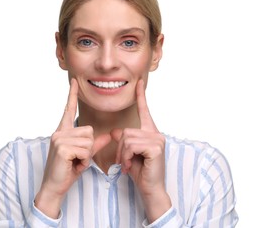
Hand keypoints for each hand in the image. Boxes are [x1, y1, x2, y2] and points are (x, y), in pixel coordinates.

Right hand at [35, 78, 110, 217]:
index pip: (69, 109)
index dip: (72, 95)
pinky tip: (73, 165)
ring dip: (86, 155)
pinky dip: (84, 161)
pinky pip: (86, 150)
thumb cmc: (68, 169)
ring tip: (75, 162)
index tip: (74, 81)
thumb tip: (108, 135)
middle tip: (77, 158)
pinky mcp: (62, 147)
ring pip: (89, 141)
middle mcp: (60, 132)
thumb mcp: (84, 155)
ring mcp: (59, 138)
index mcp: (63, 131)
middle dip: (89, 147)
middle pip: (89, 130)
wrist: (54, 186)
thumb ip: (95, 143)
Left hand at [111, 79, 170, 220]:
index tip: (139, 82)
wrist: (150, 188)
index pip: (144, 111)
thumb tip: (114, 132)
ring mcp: (157, 139)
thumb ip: (123, 141)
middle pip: (126, 131)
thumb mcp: (128, 154)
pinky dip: (127, 157)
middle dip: (120, 149)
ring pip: (127, 138)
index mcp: (150, 132)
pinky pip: (131, 145)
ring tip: (127, 165)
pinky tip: (131, 166)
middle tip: (124, 162)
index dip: (140, 96)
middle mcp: (155, 133)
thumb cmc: (141, 171)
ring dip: (123, 155)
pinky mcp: (156, 147)